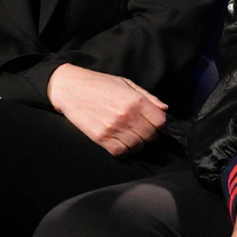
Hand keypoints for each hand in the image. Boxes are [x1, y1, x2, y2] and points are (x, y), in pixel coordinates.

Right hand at [46, 63, 167, 155]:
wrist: (71, 88)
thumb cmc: (100, 84)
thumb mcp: (126, 84)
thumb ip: (148, 97)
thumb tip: (164, 109)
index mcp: (136, 100)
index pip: (161, 122)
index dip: (161, 124)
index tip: (155, 124)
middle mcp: (127, 115)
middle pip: (151, 136)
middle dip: (150, 135)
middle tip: (142, 130)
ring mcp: (114, 128)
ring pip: (137, 146)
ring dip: (137, 143)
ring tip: (131, 136)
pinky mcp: (101, 138)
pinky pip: (121, 153)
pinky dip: (125, 151)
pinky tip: (121, 143)